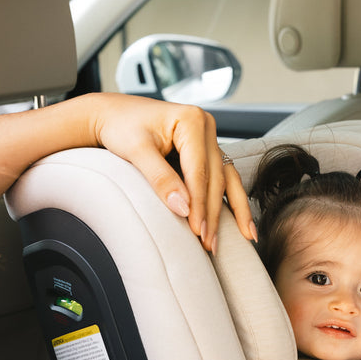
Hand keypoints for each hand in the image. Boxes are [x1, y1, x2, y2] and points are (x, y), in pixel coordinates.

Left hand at [89, 93, 254, 251]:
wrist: (114, 114)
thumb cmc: (121, 126)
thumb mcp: (136, 150)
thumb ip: (160, 178)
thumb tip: (183, 209)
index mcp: (192, 120)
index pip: (199, 171)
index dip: (199, 204)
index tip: (197, 232)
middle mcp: (206, 127)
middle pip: (215, 178)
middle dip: (214, 214)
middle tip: (211, 245)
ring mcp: (209, 138)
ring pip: (228, 179)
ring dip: (235, 210)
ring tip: (246, 237)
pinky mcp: (206, 151)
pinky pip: (223, 178)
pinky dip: (231, 200)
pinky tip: (241, 222)